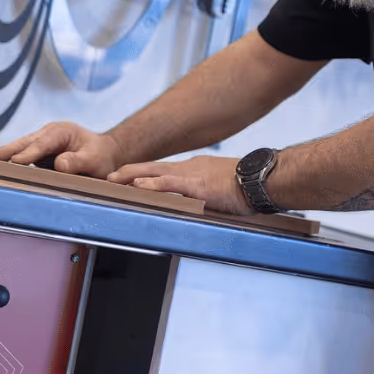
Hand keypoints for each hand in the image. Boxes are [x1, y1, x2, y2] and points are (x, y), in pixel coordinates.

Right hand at [0, 122, 125, 178]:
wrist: (105, 154)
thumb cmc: (101, 157)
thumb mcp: (94, 160)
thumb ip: (78, 161)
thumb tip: (59, 164)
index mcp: (62, 131)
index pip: (43, 143)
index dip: (30, 153)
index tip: (16, 161)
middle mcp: (49, 134)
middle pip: (26, 142)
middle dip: (8, 150)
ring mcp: (43, 143)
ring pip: (22, 148)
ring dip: (5, 154)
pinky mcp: (40, 153)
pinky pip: (24, 157)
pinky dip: (12, 161)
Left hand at [107, 156, 252, 215]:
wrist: (263, 179)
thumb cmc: (248, 187)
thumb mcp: (222, 189)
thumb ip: (207, 195)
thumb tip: (201, 206)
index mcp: (196, 169)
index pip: (164, 170)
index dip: (144, 173)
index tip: (127, 176)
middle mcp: (191, 168)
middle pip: (154, 167)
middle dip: (130, 171)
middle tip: (110, 176)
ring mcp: (193, 174)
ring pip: (156, 172)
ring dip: (133, 175)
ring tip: (114, 179)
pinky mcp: (198, 184)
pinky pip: (170, 183)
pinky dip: (152, 183)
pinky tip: (138, 185)